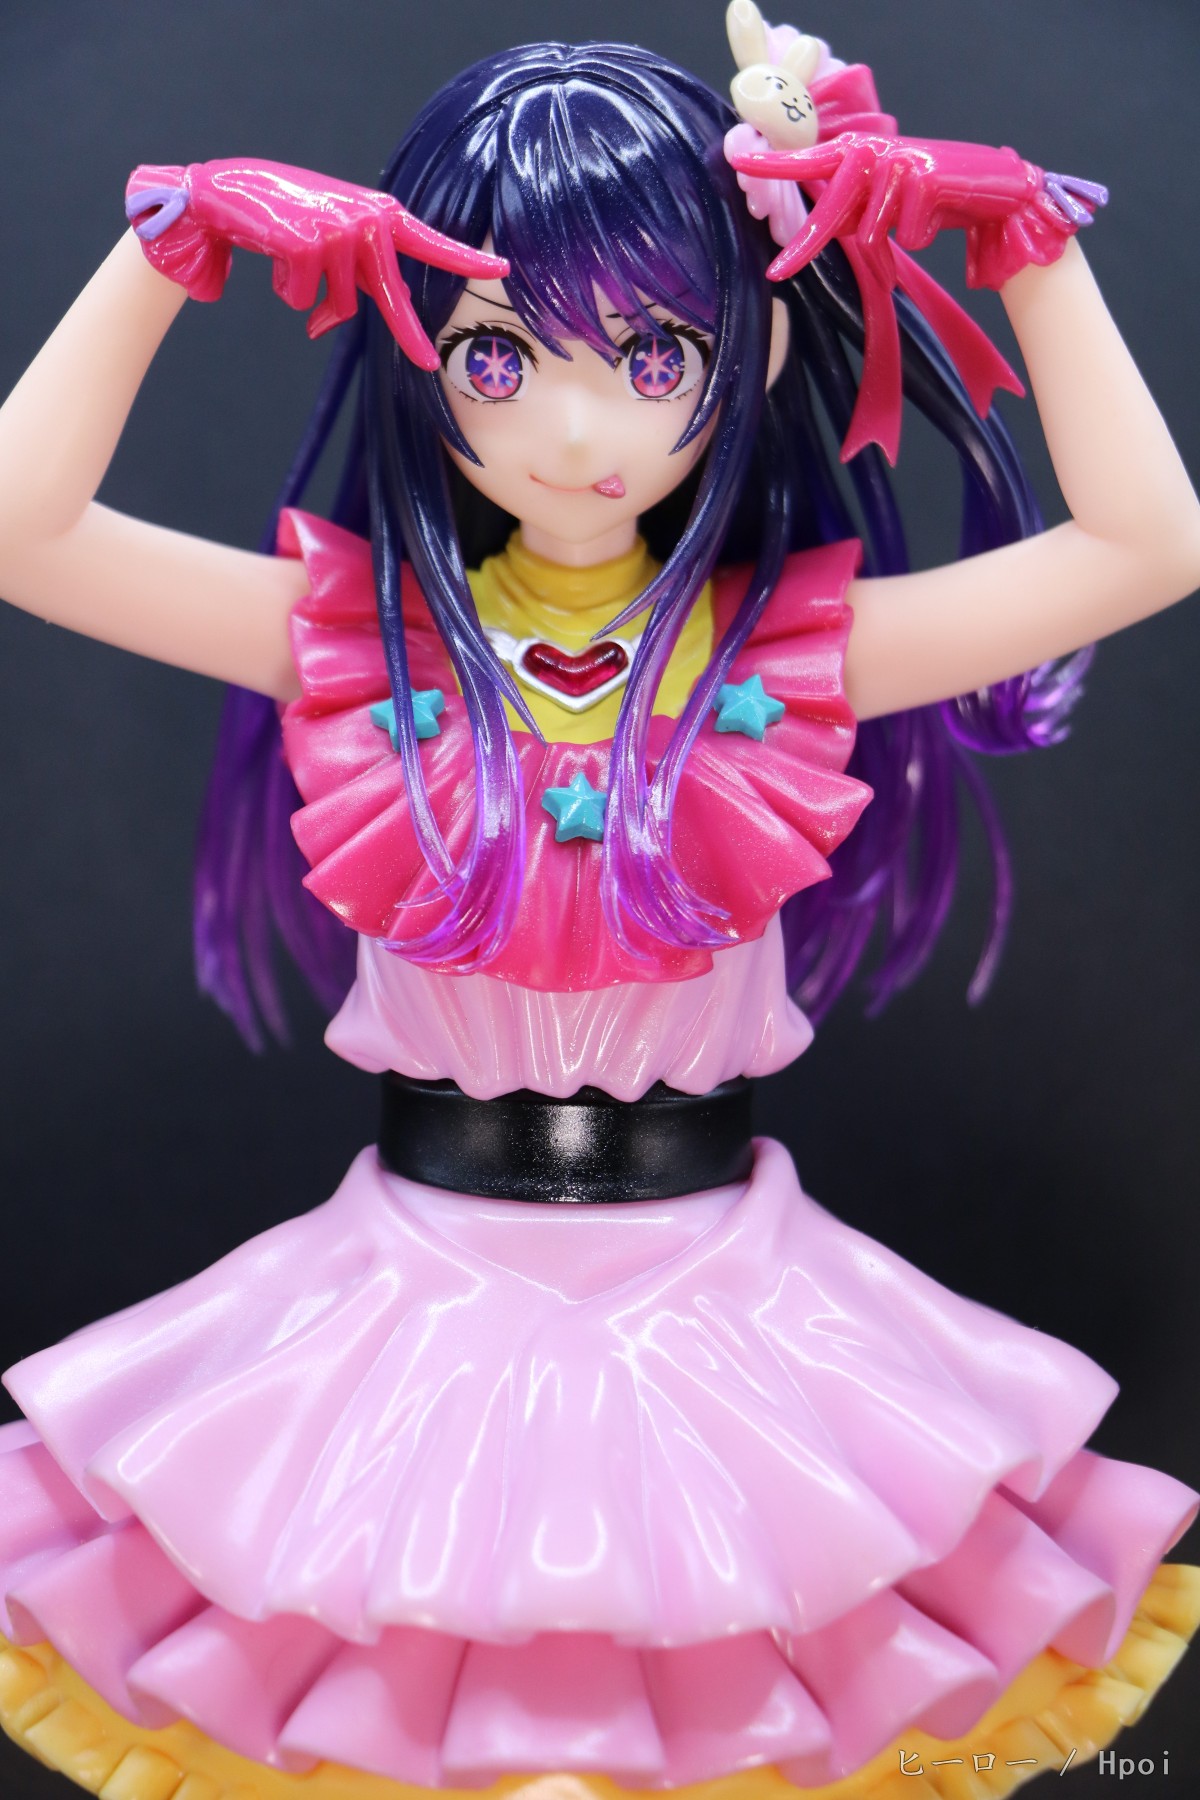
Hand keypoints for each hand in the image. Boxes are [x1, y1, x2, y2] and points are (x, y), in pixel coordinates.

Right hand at [125, 160, 507, 369]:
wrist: (226, 191)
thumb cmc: (280, 220)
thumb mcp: (327, 247)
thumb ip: (349, 280)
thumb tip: (332, 328)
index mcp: (378, 215)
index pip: (428, 241)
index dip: (464, 258)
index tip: (502, 268)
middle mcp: (367, 219)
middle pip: (391, 296)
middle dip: (407, 333)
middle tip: (427, 363)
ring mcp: (341, 230)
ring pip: (340, 304)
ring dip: (312, 300)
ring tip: (289, 262)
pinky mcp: (309, 245)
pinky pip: (305, 299)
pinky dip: (287, 290)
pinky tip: (272, 257)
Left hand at [726, 133, 1105, 288]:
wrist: (997, 192)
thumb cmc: (936, 200)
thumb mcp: (884, 204)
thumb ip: (849, 210)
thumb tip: (807, 234)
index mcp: (860, 153)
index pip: (809, 160)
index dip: (773, 163)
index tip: (737, 163)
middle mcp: (875, 150)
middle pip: (830, 207)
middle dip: (804, 244)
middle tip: (777, 272)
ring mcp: (899, 161)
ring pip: (871, 227)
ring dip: (889, 242)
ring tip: (918, 221)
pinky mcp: (926, 177)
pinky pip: (905, 232)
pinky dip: (920, 235)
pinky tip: (938, 215)